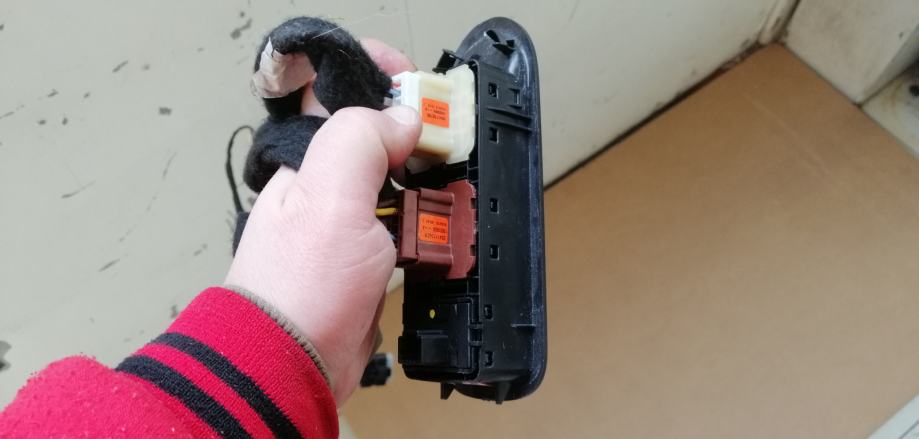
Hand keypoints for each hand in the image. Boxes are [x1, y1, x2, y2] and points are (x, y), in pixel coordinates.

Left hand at [225, 40, 417, 404]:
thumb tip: (401, 117)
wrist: (291, 365)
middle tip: (448, 144)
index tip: (422, 91)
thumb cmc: (297, 289)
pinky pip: (406, 228)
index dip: (380, 79)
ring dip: (429, 184)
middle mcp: (324, 185)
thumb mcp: (329, 199)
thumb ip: (360, 142)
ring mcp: (347, 224)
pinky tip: (443, 232)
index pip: (340, 92)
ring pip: (398, 183)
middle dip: (419, 135)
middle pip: (379, 136)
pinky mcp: (366, 260)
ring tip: (451, 189)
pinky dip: (429, 226)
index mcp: (307, 158)